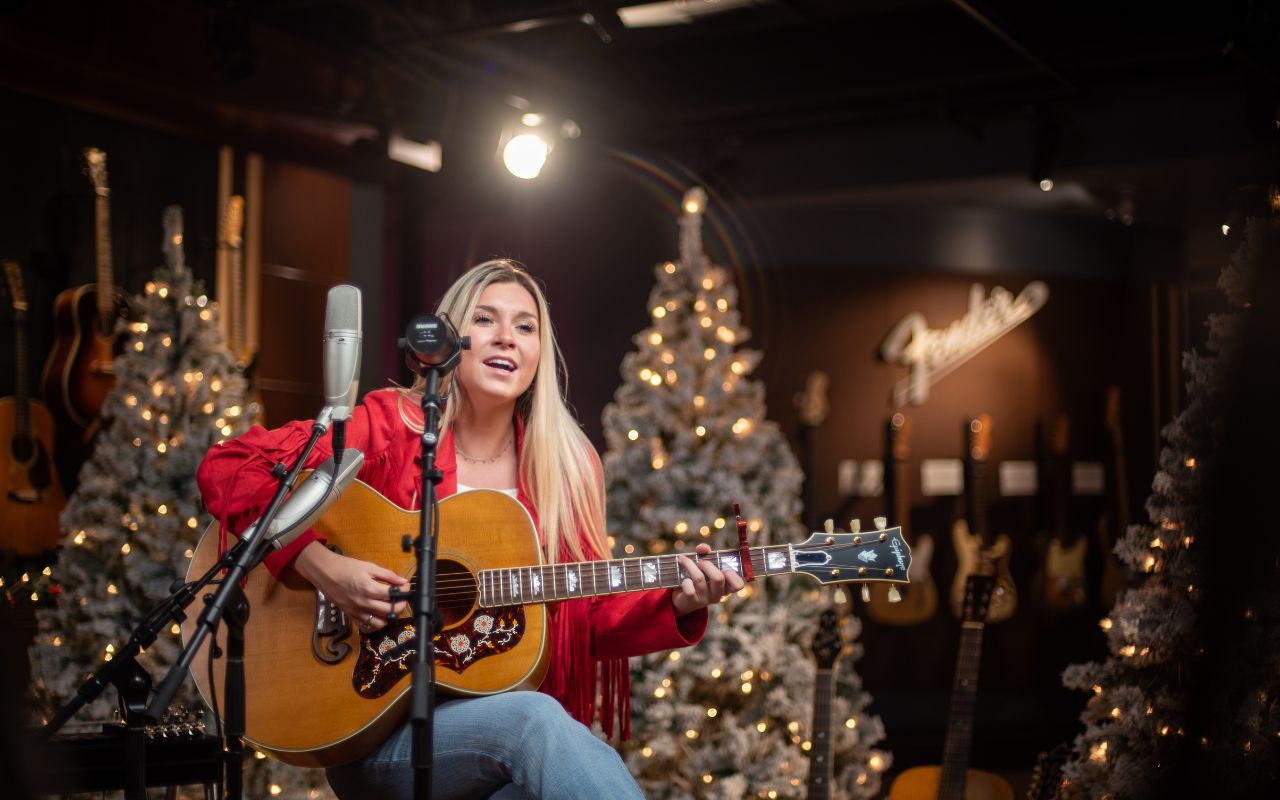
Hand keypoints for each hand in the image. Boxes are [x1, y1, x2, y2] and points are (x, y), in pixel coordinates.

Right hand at [293, 541, 408, 632]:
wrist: (325, 573)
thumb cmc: (346, 567)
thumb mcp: (369, 567)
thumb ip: (388, 575)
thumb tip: (402, 581)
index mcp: (369, 588)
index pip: (394, 595)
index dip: (404, 590)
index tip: (406, 586)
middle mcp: (364, 603)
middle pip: (390, 611)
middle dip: (401, 604)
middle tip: (402, 597)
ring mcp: (357, 611)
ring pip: (380, 623)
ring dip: (390, 617)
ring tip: (392, 608)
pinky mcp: (351, 616)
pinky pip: (367, 627)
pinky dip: (376, 625)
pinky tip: (380, 616)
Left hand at [671, 543, 744, 616]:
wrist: (682, 598)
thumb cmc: (698, 578)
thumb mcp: (704, 566)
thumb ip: (706, 554)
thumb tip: (703, 548)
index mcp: (725, 586)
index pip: (738, 585)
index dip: (733, 575)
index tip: (724, 568)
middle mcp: (717, 594)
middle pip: (718, 578)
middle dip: (707, 565)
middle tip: (701, 562)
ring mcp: (705, 599)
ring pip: (699, 579)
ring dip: (690, 565)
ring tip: (684, 560)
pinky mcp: (692, 601)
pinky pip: (689, 589)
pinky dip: (685, 581)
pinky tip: (684, 579)